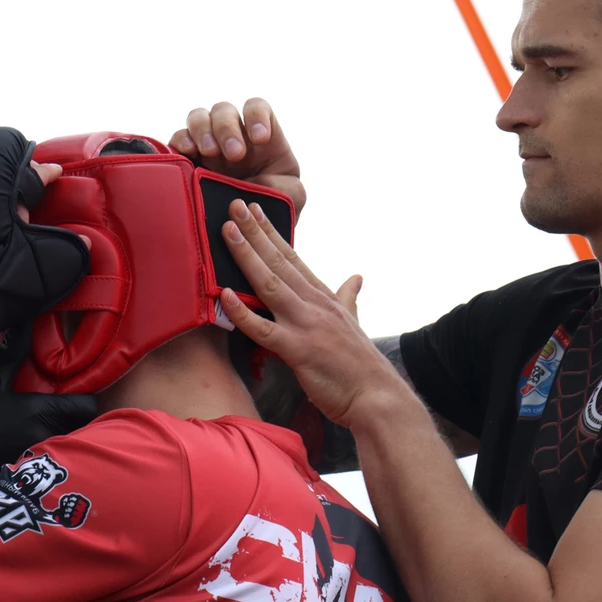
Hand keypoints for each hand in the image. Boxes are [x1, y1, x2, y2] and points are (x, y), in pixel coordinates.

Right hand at [0, 321, 97, 478]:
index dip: (86, 398)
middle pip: (83, 426)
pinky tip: (38, 439)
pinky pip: (54, 455)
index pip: (87, 406)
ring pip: (70, 441)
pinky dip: (52, 448)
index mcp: (39, 411)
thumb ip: (13, 352)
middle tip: (66, 405)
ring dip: (66, 432)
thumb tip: (24, 320)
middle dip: (78, 416)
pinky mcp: (31, 470)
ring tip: (51, 421)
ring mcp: (38, 455)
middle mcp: (44, 435)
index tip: (76, 391)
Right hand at [169, 98, 304, 214]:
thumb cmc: (275, 204)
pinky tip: (188, 154)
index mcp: (260, 135)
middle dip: (228, 128)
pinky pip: (177, 140)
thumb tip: (259, 185)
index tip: (261, 139)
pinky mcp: (186, 159)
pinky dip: (180, 142)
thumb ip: (287, 187)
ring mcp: (206, 144)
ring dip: (203, 130)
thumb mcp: (292, 196)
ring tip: (209, 153)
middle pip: (224, 110)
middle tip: (235, 155)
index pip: (256, 107)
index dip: (256, 116)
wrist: (248, 227)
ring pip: (198, 117)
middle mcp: (231, 134)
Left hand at [215, 199, 403, 427]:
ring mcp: (306, 326)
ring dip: (247, 256)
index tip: (256, 209)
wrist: (376, 396)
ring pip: (270, 284)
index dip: (273, 232)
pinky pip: (263, 329)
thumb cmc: (361, 365)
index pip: (294, 257)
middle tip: (234, 205)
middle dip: (255, 232)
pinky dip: (243, 312)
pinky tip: (225, 294)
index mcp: (324, 297)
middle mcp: (314, 305)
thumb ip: (350, 297)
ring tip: (228, 231)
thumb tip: (357, 277)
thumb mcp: (355, 322)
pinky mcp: (297, 351)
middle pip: (279, 261)